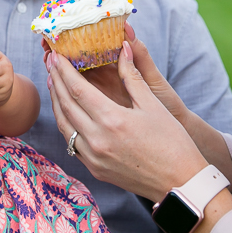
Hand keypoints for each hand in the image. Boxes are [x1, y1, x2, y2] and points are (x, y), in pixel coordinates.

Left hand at [48, 40, 206, 200]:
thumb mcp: (153, 105)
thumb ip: (132, 76)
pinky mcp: (95, 169)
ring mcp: (93, 157)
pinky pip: (71, 143)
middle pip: (66, 105)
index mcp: (112, 120)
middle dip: (56, 81)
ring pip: (64, 125)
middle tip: (50, 64)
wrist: (181, 184)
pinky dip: (66, 124)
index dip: (64, 71)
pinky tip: (66, 112)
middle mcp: (97, 139)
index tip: (56, 56)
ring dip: (56, 103)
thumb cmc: (173, 142)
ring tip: (54, 84)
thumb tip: (123, 48)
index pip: (77, 89)